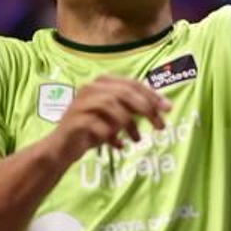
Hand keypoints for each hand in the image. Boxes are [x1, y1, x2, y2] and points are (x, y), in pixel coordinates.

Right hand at [47, 75, 168, 164]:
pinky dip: (112, 136)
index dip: (152, 95)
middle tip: (160, 126)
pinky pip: (100, 126)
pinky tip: (118, 145)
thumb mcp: (116, 116)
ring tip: (138, 139)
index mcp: (102, 83)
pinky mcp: (75, 121)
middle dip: (147, 109)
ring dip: (130, 125)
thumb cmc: (92, 130)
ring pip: (113, 106)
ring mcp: (81, 103)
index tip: (168, 109)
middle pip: (125, 93)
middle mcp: (90, 88)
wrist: (62, 148)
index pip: (132, 84)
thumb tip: (164, 107)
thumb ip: (134, 108)